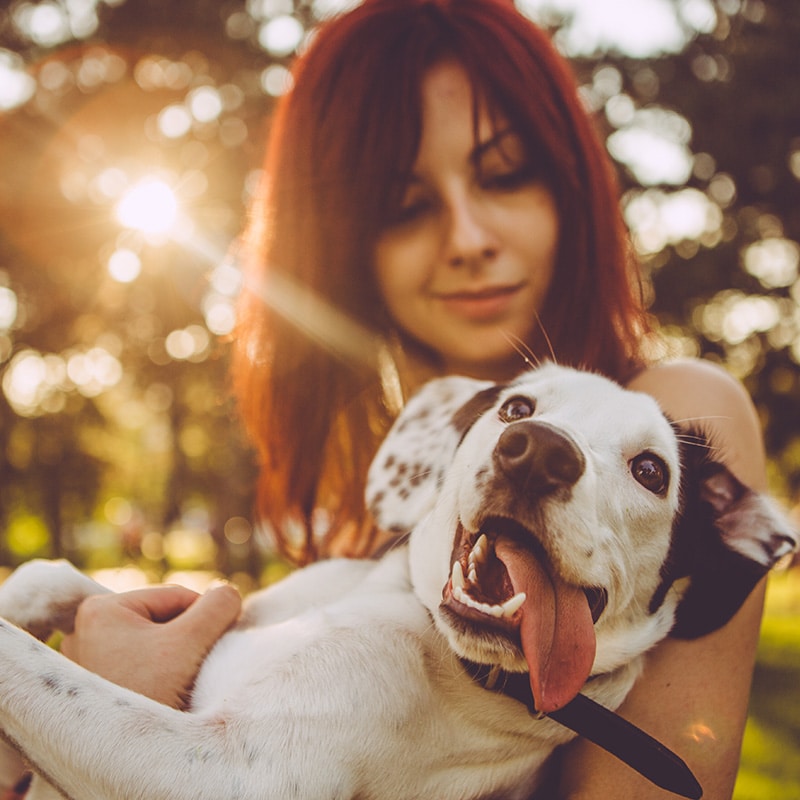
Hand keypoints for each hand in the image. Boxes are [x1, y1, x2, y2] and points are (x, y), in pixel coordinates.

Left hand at [60, 583, 241, 708]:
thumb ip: (218, 606)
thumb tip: (228, 594)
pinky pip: (138, 664)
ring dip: (174, 658)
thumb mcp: (192, 641)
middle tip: (196, 668)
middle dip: (186, 641)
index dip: (204, 620)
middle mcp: (84, 629)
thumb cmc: (150, 694)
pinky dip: (159, 674)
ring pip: (152, 643)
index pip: (177, 598)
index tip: (214, 647)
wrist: (124, 758)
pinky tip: (167, 693)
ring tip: (181, 683)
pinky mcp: (93, 684)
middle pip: (162, 620)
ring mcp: (86, 659)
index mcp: (101, 607)